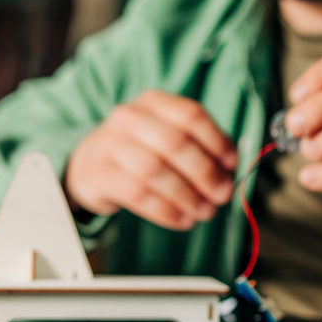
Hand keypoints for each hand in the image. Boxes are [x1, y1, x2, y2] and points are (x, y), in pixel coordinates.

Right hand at [65, 90, 236, 230]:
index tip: (232, 164)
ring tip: (204, 212)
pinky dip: (166, 211)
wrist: (90, 164)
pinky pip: (137, 195)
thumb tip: (230, 170)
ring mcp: (109, 144)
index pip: (191, 115)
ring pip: (155, 171)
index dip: (217, 141)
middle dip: (205, 172)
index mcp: (154, 102)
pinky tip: (182, 219)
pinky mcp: (99, 174)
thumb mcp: (170, 137)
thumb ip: (204, 148)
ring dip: (187, 196)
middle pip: (175, 143)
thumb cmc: (143, 150)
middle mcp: (129, 117)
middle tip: (222, 194)